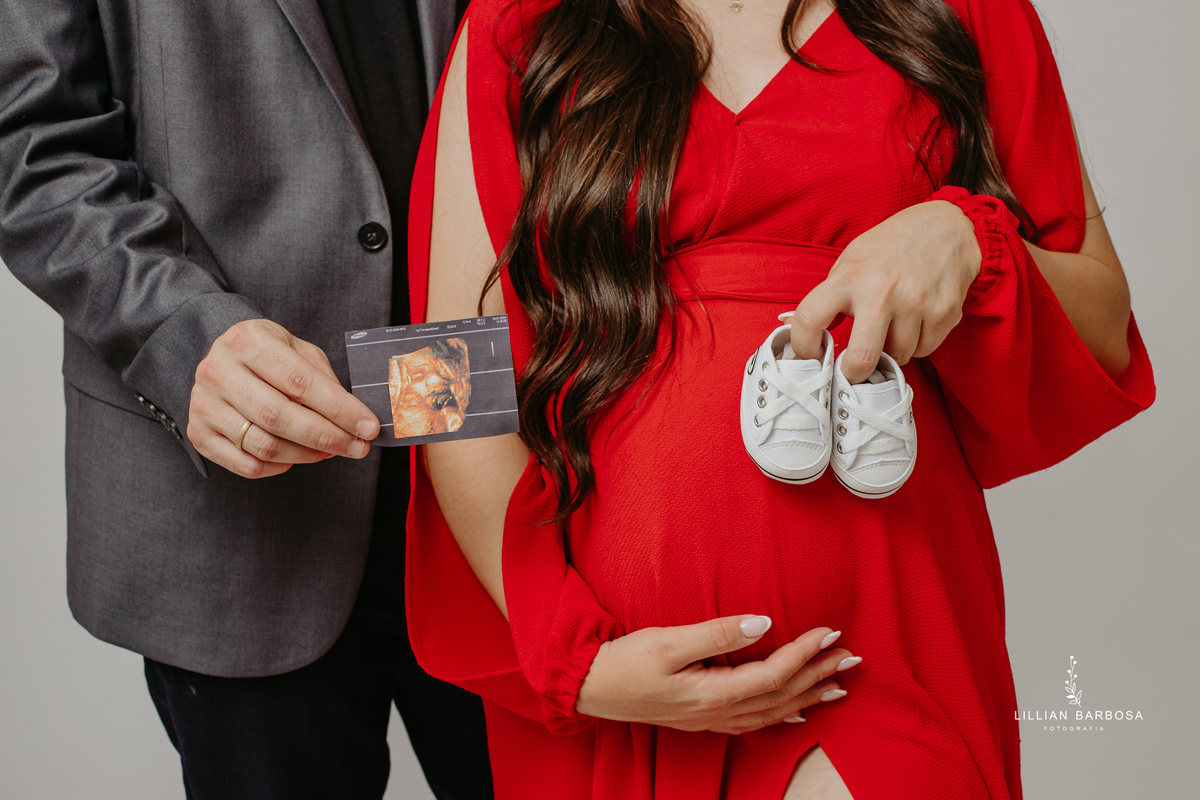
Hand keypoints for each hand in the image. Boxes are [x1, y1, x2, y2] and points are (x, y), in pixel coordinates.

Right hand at [187, 319, 379, 477]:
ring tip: (331, 450)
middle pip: (279, 417)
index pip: (300, 382)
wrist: (219, 355)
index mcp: (247, 341)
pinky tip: (297, 457)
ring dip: (307, 455)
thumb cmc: (268, 353)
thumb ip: (324, 379)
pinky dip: (279, 468)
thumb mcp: (297, 350)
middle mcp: (218, 371)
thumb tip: (355, 419)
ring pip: (264, 445)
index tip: (368, 427)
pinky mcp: (199, 433)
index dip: (340, 409)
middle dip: (327, 437)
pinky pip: (246, 465)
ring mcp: (203, 404)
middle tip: (357, 447)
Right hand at [576, 616, 858, 734]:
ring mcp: (714, 719)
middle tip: (852, 657)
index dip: (805, 653)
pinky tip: (798, 710)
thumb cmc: (626, 661)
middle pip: (783, 695)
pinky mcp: (706, 717)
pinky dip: (784, 713)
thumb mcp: (667, 641)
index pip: (774, 673)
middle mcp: (720, 711)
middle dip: (819, 674)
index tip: (829, 632)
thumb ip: (717, 633)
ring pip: (775, 711)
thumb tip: (763, 622)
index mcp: (713, 692)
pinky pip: (757, 720)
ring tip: (838, 683)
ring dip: (809, 694)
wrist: (594, 687)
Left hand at [789, 200, 982, 381]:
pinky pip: (924, 350)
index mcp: (849, 276)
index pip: (809, 318)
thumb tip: (795, 330)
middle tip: (852, 370)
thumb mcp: (850, 261)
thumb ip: (828, 297)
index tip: (811, 354)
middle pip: (861, 358)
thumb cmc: (890, 248)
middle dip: (854, 373)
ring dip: (892, 352)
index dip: (802, 346)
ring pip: (897, 357)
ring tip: (893, 326)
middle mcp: (882, 291)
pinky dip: (918, 344)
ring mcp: (916, 302)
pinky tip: (917, 321)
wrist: (947, 227)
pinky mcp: (944, 312)